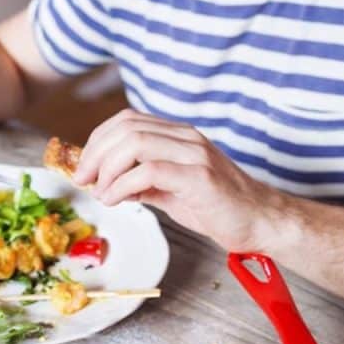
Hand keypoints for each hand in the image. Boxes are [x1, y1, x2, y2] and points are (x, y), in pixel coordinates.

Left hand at [72, 110, 278, 252]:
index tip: (84, 168)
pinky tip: (117, 201)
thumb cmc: (217, 208)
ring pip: (135, 143)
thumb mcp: (170, 192)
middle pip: (126, 128)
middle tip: (83, 181)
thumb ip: (141, 183)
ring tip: (101, 193)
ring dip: (108, 169)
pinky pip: (150, 171)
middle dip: (95, 154)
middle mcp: (186, 137)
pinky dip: (123, 185)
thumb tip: (107, 184)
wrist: (259, 222)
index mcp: (178, 135)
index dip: (98, 140)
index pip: (127, 121)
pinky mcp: (200, 177)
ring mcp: (194, 154)